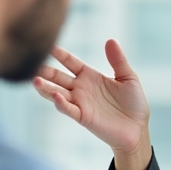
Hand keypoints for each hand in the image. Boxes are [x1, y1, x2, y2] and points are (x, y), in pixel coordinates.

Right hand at [33, 41, 151, 169]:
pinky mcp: (83, 117)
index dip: (60, 55)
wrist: (138, 128)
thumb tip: (110, 40)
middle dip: (45, 70)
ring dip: (45, 87)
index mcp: (90, 76)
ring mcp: (80, 103)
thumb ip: (118, 60)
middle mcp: (81, 89)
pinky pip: (69, 109)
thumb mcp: (128, 77)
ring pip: (57, 93)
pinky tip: (55, 96)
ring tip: (35, 80)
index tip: (50, 46)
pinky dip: (60, 103)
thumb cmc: (134, 104)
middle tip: (32, 63)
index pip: (71, 62)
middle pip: (58, 77)